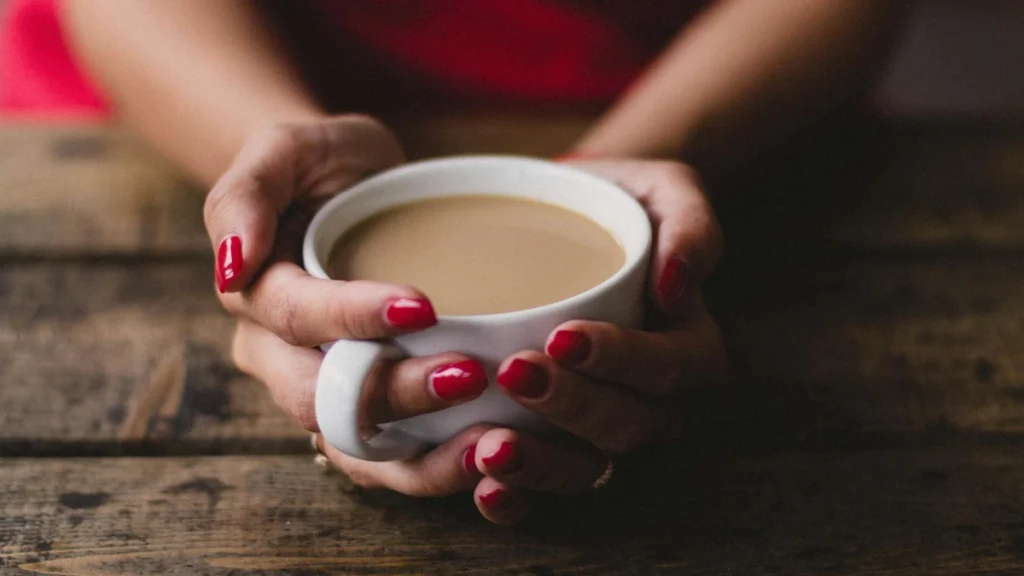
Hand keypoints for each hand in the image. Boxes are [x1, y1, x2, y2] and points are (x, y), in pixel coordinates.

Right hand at [205, 116, 500, 512]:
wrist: (353, 190)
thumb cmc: (321, 164)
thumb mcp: (284, 148)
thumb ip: (246, 193)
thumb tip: (231, 264)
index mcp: (256, 296)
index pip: (297, 317)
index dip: (354, 317)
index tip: (424, 307)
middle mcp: (280, 357)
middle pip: (324, 398)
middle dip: (397, 394)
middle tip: (469, 376)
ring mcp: (325, 390)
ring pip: (356, 449)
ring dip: (422, 458)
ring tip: (490, 443)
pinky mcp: (371, 411)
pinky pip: (392, 460)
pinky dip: (436, 469)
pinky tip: (490, 456)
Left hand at [475, 160, 725, 518]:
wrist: (559, 225)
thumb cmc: (617, 204)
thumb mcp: (664, 190)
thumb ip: (690, 224)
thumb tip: (676, 285)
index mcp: (688, 348)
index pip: (670, 369)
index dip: (623, 361)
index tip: (564, 336)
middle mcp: (653, 403)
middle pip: (629, 427)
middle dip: (574, 408)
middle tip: (517, 374)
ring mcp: (604, 431)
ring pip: (588, 470)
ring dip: (542, 467)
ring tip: (492, 448)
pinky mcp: (556, 444)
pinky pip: (546, 485)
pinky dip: (517, 497)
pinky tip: (483, 486)